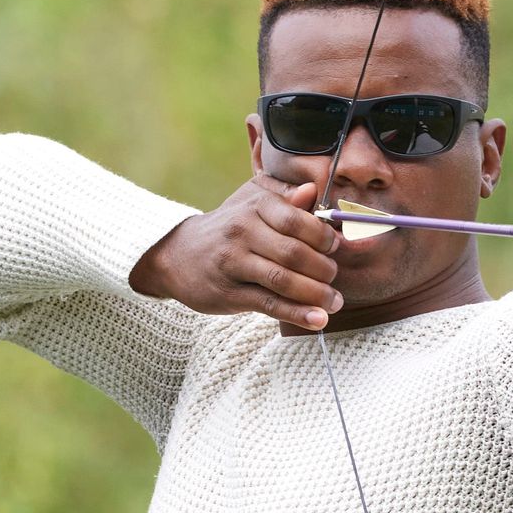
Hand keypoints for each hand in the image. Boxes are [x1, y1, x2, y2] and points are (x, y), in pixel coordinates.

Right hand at [128, 175, 342, 329]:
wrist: (177, 255)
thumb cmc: (227, 228)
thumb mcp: (251, 203)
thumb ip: (284, 199)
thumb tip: (313, 192)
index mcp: (254, 207)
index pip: (298, 222)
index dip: (324, 237)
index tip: (335, 248)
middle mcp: (242, 232)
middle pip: (294, 253)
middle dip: (323, 269)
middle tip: (334, 278)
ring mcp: (234, 263)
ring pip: (283, 280)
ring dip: (316, 294)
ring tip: (333, 302)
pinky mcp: (229, 292)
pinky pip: (269, 304)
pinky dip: (297, 313)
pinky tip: (317, 320)